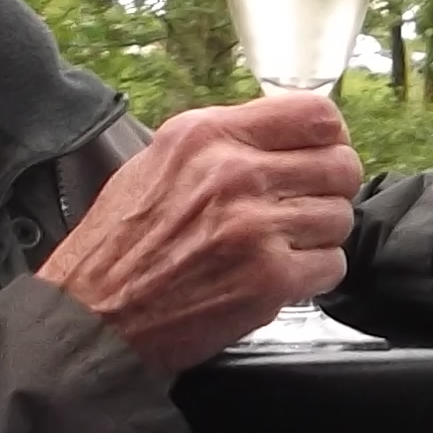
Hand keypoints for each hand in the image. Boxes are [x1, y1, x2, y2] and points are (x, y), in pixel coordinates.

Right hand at [36, 92, 360, 373]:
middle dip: (331, 189)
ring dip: (320, 235)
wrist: (92, 317)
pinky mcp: (269, 279)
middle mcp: (235, 173)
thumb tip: (284, 138)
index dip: (330, 138)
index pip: (315, 115)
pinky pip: (332, 264)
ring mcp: (256, 227)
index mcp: (206, 136)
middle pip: (340, 165)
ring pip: (340, 217)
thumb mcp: (157, 163)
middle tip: (306, 207)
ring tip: (282, 247)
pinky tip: (279, 276)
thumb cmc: (118, 247)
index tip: (324, 154)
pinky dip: (314, 274)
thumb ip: (222, 144)